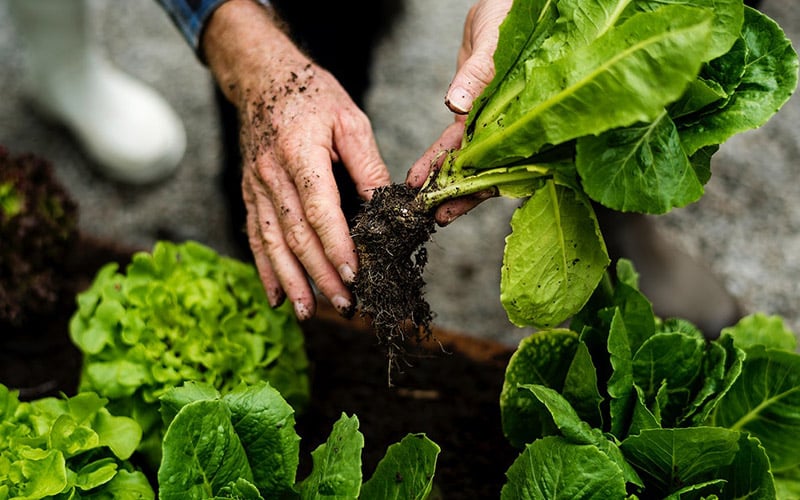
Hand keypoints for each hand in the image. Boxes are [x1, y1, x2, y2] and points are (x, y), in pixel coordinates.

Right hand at [203, 0, 390, 319]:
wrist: (262, 77)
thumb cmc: (312, 95)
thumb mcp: (351, 120)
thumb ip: (368, 166)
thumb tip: (386, 208)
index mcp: (300, 152)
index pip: (319, 209)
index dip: (336, 246)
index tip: (355, 275)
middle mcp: (271, 174)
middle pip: (296, 235)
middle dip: (321, 274)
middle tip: (345, 304)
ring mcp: (255, 186)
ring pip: (272, 243)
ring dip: (292, 281)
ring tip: (309, 312)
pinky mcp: (250, 194)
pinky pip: (255, 237)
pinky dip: (265, 269)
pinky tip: (276, 296)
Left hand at [406, 0, 512, 224]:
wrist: (504, 1)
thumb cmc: (512, 15)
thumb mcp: (495, 42)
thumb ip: (478, 74)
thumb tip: (456, 104)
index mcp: (522, 114)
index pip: (501, 159)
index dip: (478, 184)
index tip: (454, 202)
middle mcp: (508, 124)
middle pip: (485, 169)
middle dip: (459, 194)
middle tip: (434, 216)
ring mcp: (492, 122)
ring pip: (468, 161)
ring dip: (445, 183)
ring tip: (422, 204)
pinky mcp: (475, 114)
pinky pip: (455, 143)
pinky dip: (438, 159)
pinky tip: (420, 176)